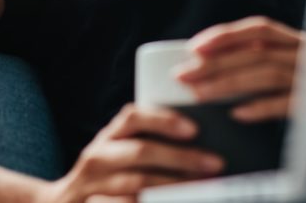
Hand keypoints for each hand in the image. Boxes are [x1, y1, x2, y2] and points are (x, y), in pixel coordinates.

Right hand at [43, 102, 224, 202]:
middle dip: (182, 158)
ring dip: (173, 187)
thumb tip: (202, 140)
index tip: (194, 129)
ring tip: (201, 188)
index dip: (164, 120)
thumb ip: (149, 142)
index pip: (134, 117)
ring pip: (136, 184)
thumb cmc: (108, 175)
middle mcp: (97, 157)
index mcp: (110, 136)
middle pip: (142, 151)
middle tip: (215, 163)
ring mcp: (90, 186)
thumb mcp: (120, 153)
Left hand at [175, 16, 305, 122]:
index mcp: (300, 41)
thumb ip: (266, 61)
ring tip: (200, 94)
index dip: (226, 36)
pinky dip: (260, 107)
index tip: (194, 47)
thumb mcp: (295, 66)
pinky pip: (287, 103)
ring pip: (266, 75)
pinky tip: (237, 113)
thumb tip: (214, 65)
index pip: (259, 30)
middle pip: (256, 54)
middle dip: (215, 63)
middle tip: (183, 75)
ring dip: (229, 84)